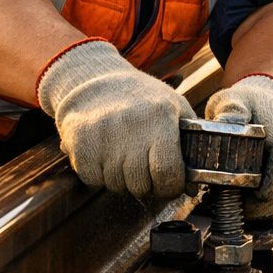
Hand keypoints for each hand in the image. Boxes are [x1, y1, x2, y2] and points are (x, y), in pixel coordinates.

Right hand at [38, 40, 195, 197]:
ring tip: (123, 155)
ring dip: (121, 178)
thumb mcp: (175, 109)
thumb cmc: (144, 101)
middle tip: (144, 167)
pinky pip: (92, 179)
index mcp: (160, 117)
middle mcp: (132, 125)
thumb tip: (193, 189)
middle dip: (145, 184)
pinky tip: (104, 154)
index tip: (168, 183)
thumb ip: (189, 147)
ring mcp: (103, 133)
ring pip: (116, 185)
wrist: (97, 82)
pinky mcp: (80, 140)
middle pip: (140, 185)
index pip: (168, 173)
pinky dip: (98, 174)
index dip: (170, 187)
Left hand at [205, 75, 272, 216]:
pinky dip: (271, 199)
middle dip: (264, 203)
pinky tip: (252, 203)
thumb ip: (231, 108)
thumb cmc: (247, 100)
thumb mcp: (234, 98)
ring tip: (243, 209)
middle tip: (239, 209)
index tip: (246, 200)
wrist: (267, 95)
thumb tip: (225, 120)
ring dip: (267, 204)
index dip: (267, 190)